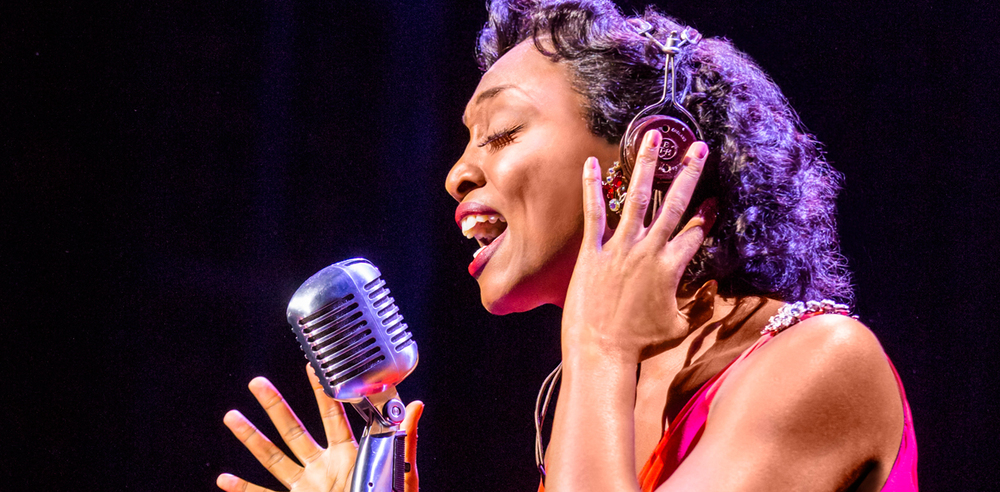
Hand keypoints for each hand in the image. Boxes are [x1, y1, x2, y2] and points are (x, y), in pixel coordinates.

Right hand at [218, 364, 423, 491]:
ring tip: (232, 416)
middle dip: (275, 406)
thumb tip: (416, 405)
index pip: (333, 416)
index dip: (321, 391)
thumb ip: (405, 438)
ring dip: (252, 439)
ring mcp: (309, 487)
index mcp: (349, 455)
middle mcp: (324, 467)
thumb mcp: (402, 473)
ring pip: (274, 459)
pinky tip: (225, 479)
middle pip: (294, 430)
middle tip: (257, 383)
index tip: (311, 367)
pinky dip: (244, 489)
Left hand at [562, 130, 715, 363]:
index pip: (695, 233)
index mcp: (672, 268)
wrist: (601, 350)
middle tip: (699, 148)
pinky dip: (593, 187)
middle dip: (689, 174)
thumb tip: (715, 292)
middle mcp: (649, 250)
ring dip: (647, 165)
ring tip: (653, 137)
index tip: (715, 199)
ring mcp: (620, 248)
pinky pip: (594, 213)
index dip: (707, 215)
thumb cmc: (640, 344)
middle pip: (675, 204)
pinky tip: (592, 163)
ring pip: (638, 198)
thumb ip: (701, 307)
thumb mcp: (679, 327)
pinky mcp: (593, 251)